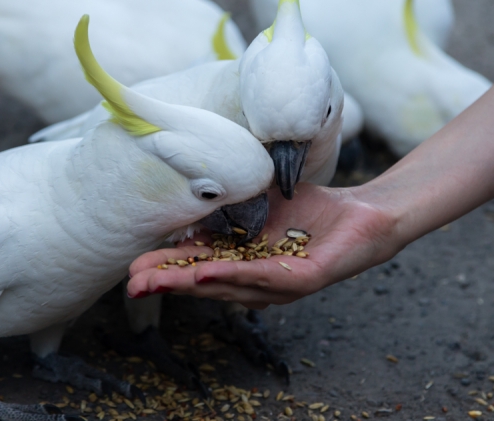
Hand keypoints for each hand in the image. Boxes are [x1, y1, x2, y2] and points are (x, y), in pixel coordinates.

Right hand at [127, 183, 397, 308]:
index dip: (167, 270)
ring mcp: (280, 284)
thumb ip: (228, 214)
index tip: (135, 271)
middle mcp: (258, 281)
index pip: (199, 267)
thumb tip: (190, 213)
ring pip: (227, 284)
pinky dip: (232, 275)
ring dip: (189, 283)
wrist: (361, 214)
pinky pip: (263, 277)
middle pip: (205, 283)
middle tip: (132, 285)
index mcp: (244, 263)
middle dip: (167, 283)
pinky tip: (205, 274)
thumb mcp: (259, 208)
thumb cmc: (311, 210)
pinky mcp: (303, 279)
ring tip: (156, 283)